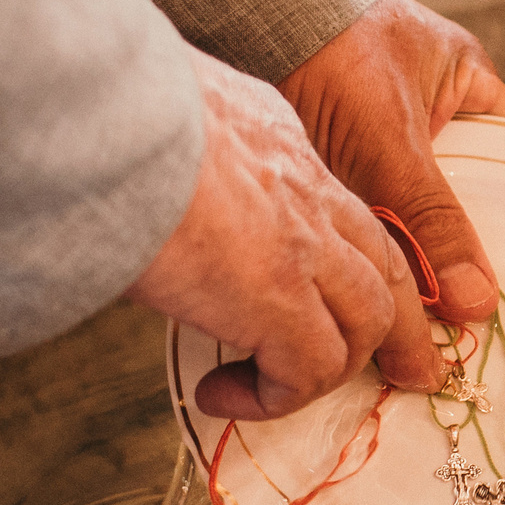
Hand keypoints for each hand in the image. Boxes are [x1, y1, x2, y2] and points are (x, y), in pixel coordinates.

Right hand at [130, 52, 443, 419]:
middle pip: (383, 264)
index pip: (339, 206)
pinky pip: (308, 371)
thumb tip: (142, 184)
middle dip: (398, 323)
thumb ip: (180, 149)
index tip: (340, 288)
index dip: (353, 255)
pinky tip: (219, 393)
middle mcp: (306, 189)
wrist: (99, 114)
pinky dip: (273, 397)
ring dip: (329, 368)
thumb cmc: (106, 108)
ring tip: (274, 390)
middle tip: (404, 366)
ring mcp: (302, 246)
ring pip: (367, 322)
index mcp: (278, 139)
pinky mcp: (278, 299)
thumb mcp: (163, 110)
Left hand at [278, 0, 504, 324]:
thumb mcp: (395, 143)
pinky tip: (369, 274)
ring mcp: (379, 127)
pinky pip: (367, 204)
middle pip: (459, 191)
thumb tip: (475, 298)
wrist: (246, 14)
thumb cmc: (334, 46)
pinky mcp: (335, 147)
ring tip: (420, 301)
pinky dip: (367, 234)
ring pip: (410, 204)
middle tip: (463, 300)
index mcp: (466, 82)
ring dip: (408, 243)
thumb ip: (433, 222)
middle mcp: (428, 106)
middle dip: (454, 242)